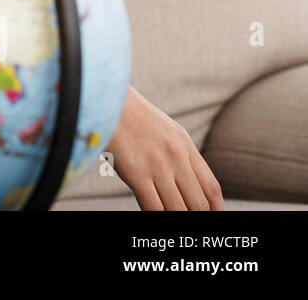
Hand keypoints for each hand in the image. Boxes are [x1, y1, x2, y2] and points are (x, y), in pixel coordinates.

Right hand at [104, 86, 225, 209]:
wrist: (105, 98)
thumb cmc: (128, 114)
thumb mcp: (163, 129)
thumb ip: (177, 153)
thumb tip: (185, 180)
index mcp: (185, 145)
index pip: (211, 187)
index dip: (217, 209)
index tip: (213, 217)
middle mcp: (176, 157)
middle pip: (198, 202)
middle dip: (196, 217)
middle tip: (191, 223)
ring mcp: (158, 166)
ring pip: (178, 209)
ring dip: (176, 218)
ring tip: (172, 221)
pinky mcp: (137, 173)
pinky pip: (154, 207)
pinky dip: (157, 217)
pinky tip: (151, 217)